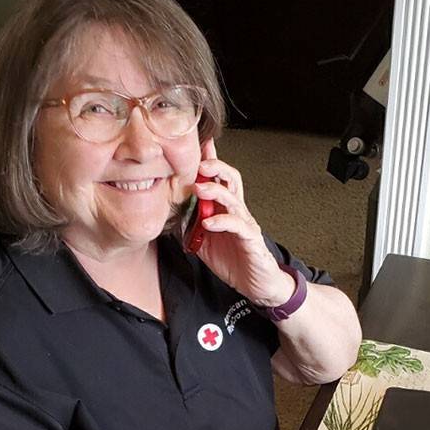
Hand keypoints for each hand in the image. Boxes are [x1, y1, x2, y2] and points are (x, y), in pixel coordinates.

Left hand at [193, 141, 295, 306]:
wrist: (258, 284)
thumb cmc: (235, 260)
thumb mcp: (204, 242)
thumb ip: (191, 226)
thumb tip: (170, 215)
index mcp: (226, 210)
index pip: (219, 179)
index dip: (211, 161)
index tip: (201, 144)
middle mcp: (237, 212)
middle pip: (231, 180)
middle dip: (215, 168)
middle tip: (199, 163)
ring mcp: (246, 224)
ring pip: (234, 199)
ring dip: (216, 192)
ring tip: (199, 188)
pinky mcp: (251, 240)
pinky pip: (238, 226)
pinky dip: (222, 222)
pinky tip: (209, 222)